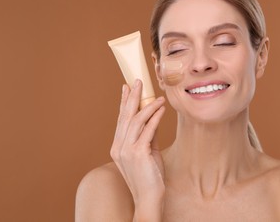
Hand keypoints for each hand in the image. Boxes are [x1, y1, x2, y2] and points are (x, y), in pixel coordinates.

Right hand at [110, 79, 165, 217]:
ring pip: (135, 120)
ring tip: (158, 97)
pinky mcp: (137, 153)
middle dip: (132, 97)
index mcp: (118, 147)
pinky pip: (147, 130)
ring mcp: (126, 150)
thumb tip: (154, 117)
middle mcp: (118, 147)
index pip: (121, 119)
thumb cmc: (150, 176)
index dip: (124, 102)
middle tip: (138, 82)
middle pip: (125, 116)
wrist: (149, 198)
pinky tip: (161, 109)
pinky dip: (155, 117)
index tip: (127, 88)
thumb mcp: (148, 152)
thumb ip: (149, 135)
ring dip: (148, 106)